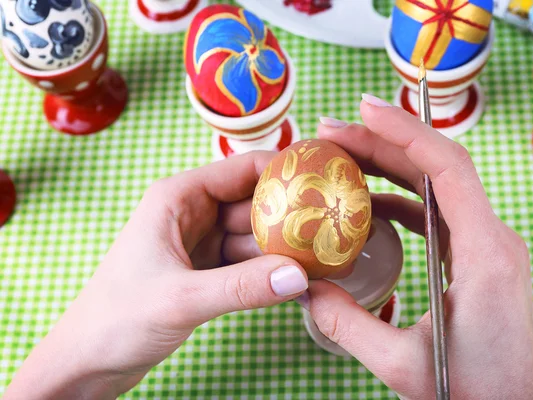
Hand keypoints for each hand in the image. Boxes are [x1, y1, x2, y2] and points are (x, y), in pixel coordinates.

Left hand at [4, 152, 309, 399]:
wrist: (88, 361)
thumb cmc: (115, 319)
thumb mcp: (180, 298)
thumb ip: (241, 287)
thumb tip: (299, 275)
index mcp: (178, 198)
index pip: (241, 169)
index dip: (283, 170)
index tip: (324, 178)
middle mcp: (193, 214)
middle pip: (255, 204)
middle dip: (293, 215)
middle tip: (335, 225)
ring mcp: (201, 244)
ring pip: (256, 237)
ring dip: (285, 249)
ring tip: (326, 257)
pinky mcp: (207, 272)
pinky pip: (249, 264)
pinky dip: (271, 272)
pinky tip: (299, 281)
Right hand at [306, 95, 532, 398]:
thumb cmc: (472, 392)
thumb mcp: (399, 363)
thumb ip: (345, 322)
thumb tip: (302, 286)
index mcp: (486, 255)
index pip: (447, 169)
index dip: (405, 132)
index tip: (363, 110)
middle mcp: (492, 240)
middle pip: (438, 167)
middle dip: (385, 141)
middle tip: (333, 130)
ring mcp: (486, 247)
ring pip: (436, 186)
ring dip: (390, 166)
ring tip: (342, 155)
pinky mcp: (475, 258)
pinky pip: (435, 213)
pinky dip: (399, 199)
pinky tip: (365, 202)